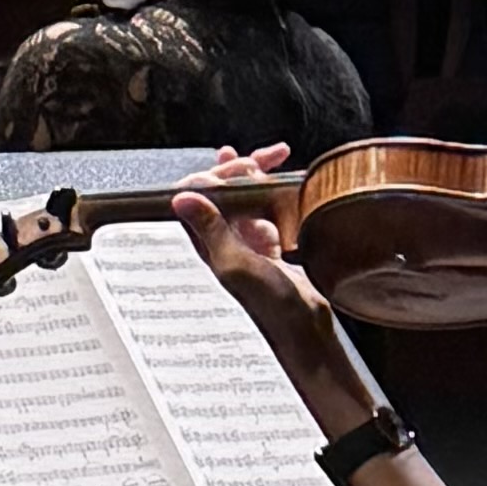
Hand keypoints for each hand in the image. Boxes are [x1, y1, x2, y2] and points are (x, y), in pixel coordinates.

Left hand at [173, 156, 367, 414]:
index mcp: (207, 241)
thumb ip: (210, 230)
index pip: (197, 193)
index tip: (236, 166)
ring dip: (258, 174)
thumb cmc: (269, 305)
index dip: (214, 174)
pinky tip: (286, 187)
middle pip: (221, 189)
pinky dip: (275, 193)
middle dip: (239, 168)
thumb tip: (182, 199)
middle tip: (263, 160)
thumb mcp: (236, 263)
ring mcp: (246, 239)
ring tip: (276, 158)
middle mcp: (223, 237)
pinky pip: (267, 209)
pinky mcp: (269, 243)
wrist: (304, 327)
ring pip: (245, 195)